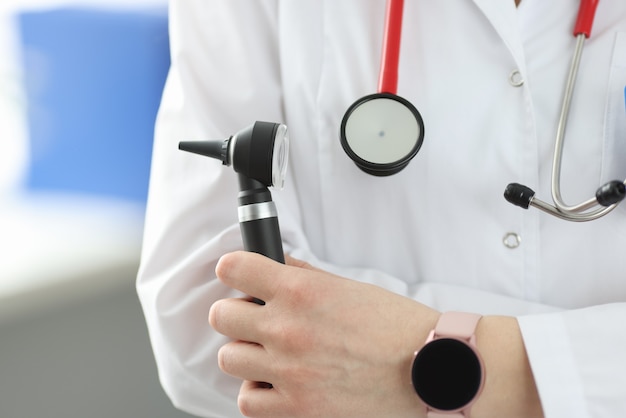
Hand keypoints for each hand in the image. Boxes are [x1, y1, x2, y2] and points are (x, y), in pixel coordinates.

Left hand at [209, 251, 439, 417]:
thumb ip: (305, 275)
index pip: (233, 269)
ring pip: (229, 358)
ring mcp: (288, 371)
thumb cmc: (396, 327)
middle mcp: (288, 328)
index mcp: (301, 291)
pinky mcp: (297, 409)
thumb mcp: (349, 287)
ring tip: (269, 355)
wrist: (428, 368)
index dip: (234, 270)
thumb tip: (277, 264)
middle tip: (254, 319)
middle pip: (222, 316)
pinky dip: (257, 393)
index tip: (239, 277)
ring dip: (246, 354)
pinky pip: (248, 402)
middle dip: (236, 314)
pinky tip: (275, 384)